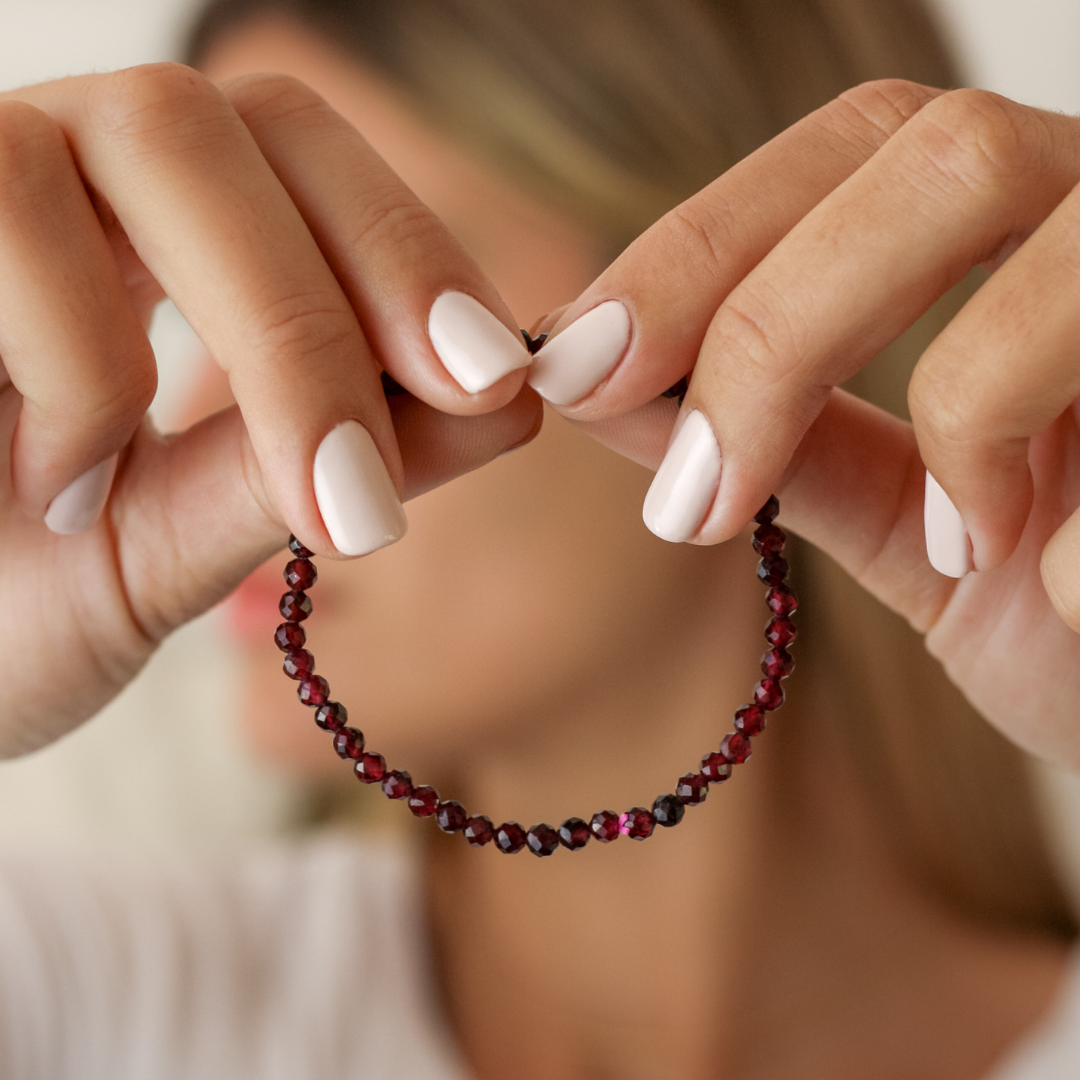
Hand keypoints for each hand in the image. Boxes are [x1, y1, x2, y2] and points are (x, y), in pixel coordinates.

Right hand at [0, 64, 539, 754]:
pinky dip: (71, 368)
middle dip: (331, 311)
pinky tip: (44, 487)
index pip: (305, 161)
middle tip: (376, 484)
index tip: (499, 382)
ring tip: (143, 504)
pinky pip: (0, 210)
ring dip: (219, 343)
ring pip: (138, 141)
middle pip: (232, 129)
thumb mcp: (175, 544)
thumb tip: (511, 402)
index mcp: (144, 233)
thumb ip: (317, 461)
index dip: (408, 250)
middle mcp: (53, 167)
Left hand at [527, 80, 1079, 767]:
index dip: (698, 246)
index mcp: (1036, 230)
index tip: (575, 368)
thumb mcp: (905, 523)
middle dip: (775, 321)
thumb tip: (596, 383)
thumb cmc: (1062, 610)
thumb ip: (778, 442)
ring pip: (1072, 252)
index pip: (853, 153)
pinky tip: (1060, 592)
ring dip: (961, 404)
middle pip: (947, 155)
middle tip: (691, 491)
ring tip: (949, 543)